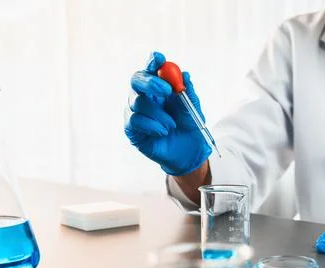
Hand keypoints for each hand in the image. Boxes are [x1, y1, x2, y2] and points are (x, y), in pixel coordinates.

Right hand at [126, 52, 211, 175]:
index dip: (153, 61)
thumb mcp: (193, 109)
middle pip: (136, 79)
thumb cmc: (189, 127)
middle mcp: (144, 95)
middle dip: (150, 82)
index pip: (152, 68)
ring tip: (172, 125)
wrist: (188, 153)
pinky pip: (134, 120)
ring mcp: (135, 111)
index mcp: (159, 86)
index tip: (159, 58)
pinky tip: (162, 132)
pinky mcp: (131, 128)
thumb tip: (185, 75)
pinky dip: (151, 125)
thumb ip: (188, 93)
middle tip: (167, 90)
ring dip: (159, 114)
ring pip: (138, 102)